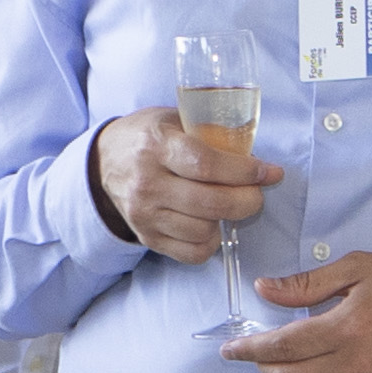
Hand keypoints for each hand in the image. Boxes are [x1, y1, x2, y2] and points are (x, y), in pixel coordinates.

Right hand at [90, 105, 273, 262]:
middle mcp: (147, 183)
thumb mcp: (174, 119)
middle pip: (210, 203)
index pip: (206, 165)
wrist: (103, 163)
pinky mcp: (147, 237)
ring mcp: (145, 215)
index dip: (243, 171)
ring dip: (227, 220)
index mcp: (156, 146)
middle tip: (257, 193)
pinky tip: (211, 225)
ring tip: (229, 204)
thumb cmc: (148, 137)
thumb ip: (211, 134)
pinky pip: (191, 253)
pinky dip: (210, 242)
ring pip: (203, 231)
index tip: (267, 172)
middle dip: (247, 200)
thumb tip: (254, 157)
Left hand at [221, 251, 371, 372]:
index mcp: (349, 326)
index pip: (283, 346)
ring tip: (287, 370)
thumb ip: (308, 284)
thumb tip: (265, 289)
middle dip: (265, 367)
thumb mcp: (361, 268)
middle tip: (261, 353)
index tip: (230, 350)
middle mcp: (359, 364)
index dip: (250, 350)